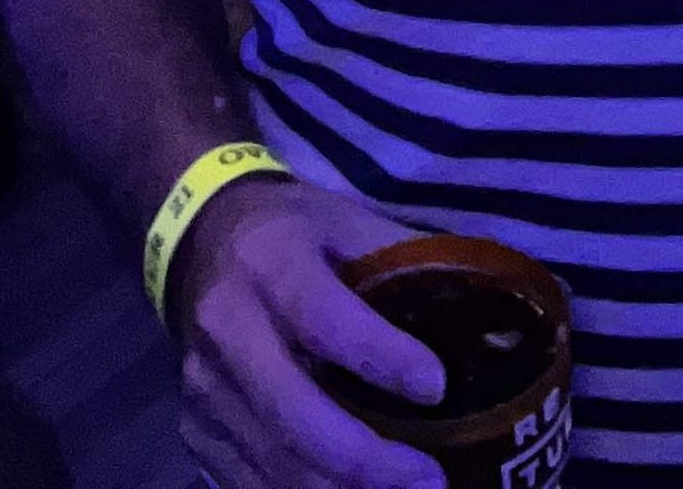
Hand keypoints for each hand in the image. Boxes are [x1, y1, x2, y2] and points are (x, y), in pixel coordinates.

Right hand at [165, 175, 444, 488]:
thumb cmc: (288, 230)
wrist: (193, 238)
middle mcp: (228, 330)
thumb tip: (488, 312)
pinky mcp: (195, 429)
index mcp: (270, 264)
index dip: (381, 358)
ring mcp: (204, 389)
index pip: (324, 318)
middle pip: (294, 415)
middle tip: (430, 481)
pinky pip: (250, 484)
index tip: (436, 387)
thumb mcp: (344, 219)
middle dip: (366, 461)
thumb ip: (404, 263)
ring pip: (274, 464)